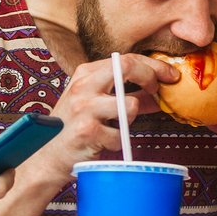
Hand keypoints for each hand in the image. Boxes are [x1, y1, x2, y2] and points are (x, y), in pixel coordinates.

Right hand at [34, 54, 171, 186]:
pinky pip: (121, 136)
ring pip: (131, 105)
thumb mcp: (95, 103)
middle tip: (159, 90)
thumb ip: (124, 94)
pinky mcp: (87, 131)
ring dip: (131, 119)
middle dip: (151, 77)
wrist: (47, 157)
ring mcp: (84, 108)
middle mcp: (83, 86)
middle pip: (128, 67)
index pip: (126, 59)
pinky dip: (118, 143)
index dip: (154, 66)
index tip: (170, 75)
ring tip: (116, 127)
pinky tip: (103, 143)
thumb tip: (157, 92)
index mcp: (85, 74)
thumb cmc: (73, 129)